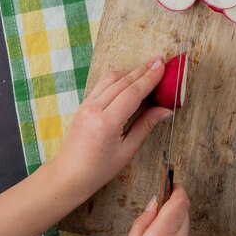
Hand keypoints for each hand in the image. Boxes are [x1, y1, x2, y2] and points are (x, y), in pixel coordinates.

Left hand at [51, 56, 171, 202]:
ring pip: (111, 79)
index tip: (162, 66)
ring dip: (130, 72)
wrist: (69, 175)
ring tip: (147, 68)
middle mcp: (94, 109)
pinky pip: (102, 85)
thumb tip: (166, 109)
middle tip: (159, 61)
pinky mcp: (83, 104)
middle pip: (123, 82)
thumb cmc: (99, 169)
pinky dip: (118, 79)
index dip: (149, 78)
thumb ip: (146, 125)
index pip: (132, 93)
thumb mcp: (127, 150)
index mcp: (106, 123)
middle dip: (143, 70)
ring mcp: (86, 105)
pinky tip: (129, 79)